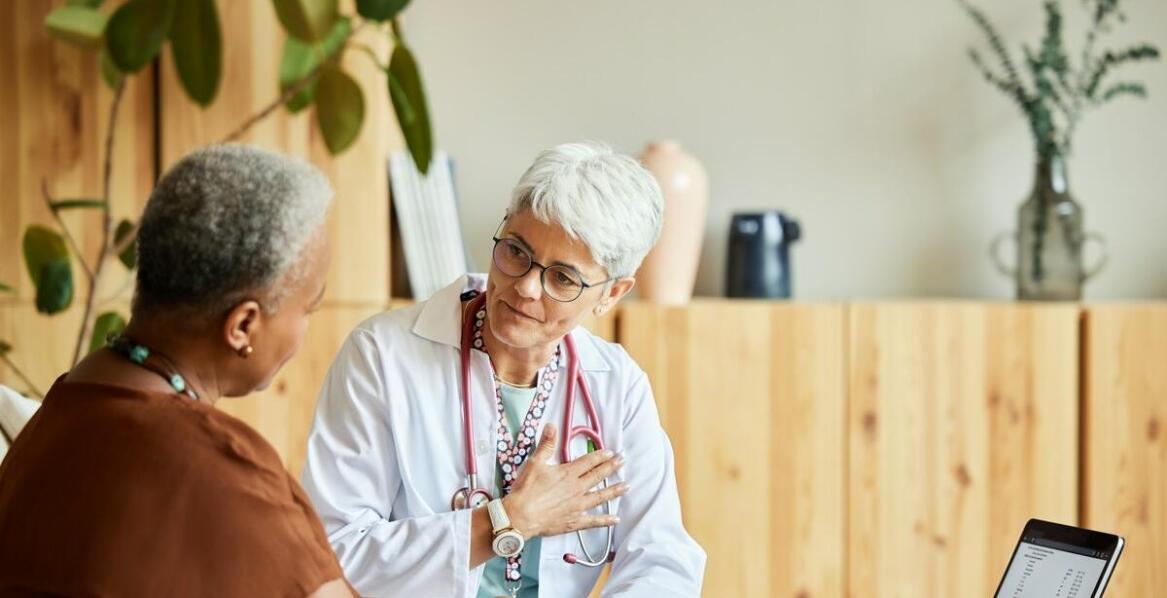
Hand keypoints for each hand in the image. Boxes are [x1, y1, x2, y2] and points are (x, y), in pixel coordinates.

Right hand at [502, 424, 627, 537]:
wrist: (520, 516)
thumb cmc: (526, 491)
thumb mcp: (534, 463)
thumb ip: (546, 444)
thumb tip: (551, 427)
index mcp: (568, 474)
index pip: (589, 462)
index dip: (600, 455)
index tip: (610, 452)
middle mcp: (576, 489)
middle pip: (598, 476)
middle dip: (612, 467)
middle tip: (623, 462)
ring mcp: (577, 506)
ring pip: (600, 497)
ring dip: (614, 491)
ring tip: (626, 487)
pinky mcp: (574, 521)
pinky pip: (594, 521)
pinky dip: (605, 520)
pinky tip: (615, 519)